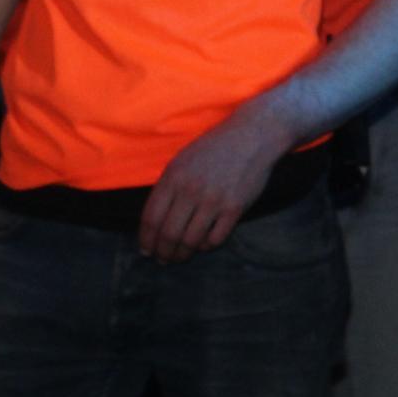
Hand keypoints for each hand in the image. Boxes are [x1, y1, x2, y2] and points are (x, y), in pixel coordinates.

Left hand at [140, 107, 293, 260]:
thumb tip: (155, 219)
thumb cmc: (214, 148)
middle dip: (163, 252)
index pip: (152, 218)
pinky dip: (206, 246)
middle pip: (169, 234)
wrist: (251, 137)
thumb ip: (168, 186)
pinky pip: (215, 239)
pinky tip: (203, 245)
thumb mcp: (182, 160)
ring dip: (182, 254)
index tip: (146, 250)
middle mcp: (190, 191)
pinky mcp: (234, 209)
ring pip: (191, 241)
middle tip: (163, 259)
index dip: (146, 239)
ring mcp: (213, 201)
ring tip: (179, 258)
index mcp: (173, 177)